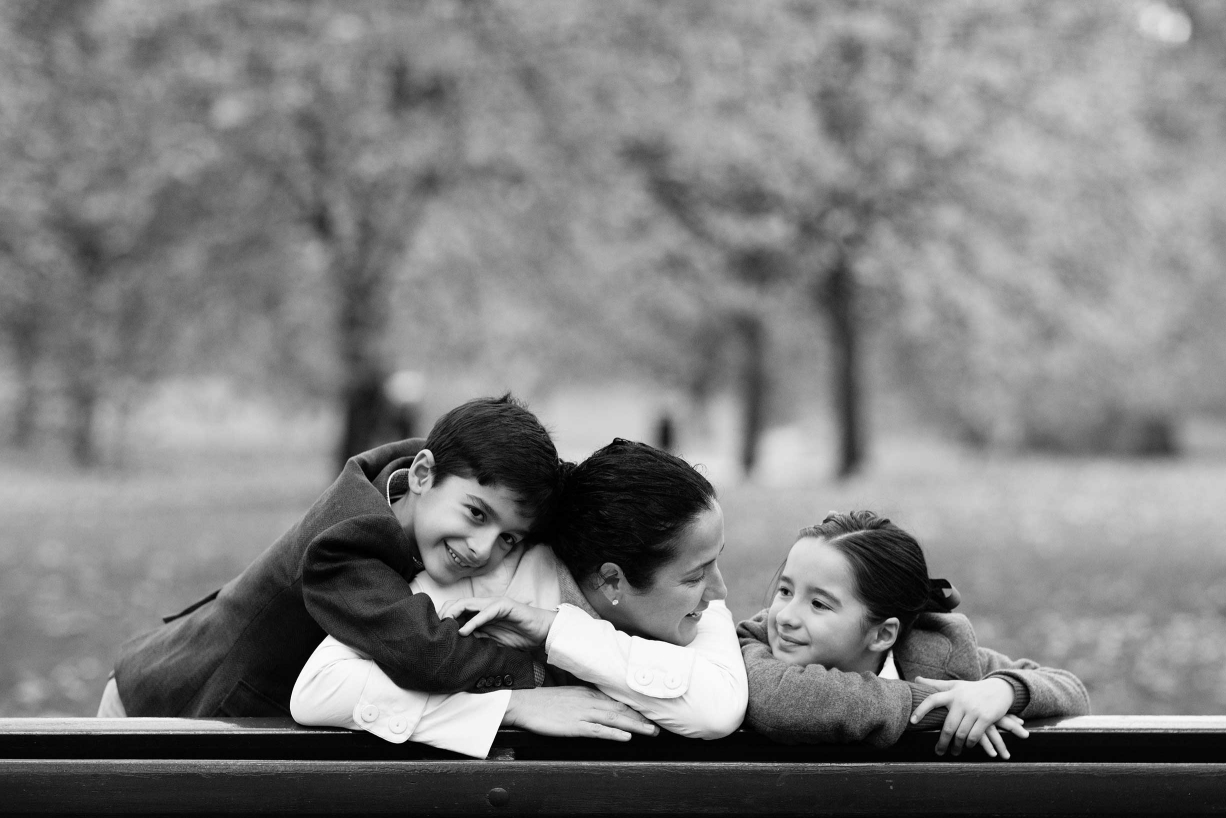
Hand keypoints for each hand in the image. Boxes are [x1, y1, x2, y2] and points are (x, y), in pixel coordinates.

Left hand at [438, 597, 556, 649]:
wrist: (541, 634)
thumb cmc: (518, 637)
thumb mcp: (491, 641)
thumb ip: (476, 639)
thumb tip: (457, 644)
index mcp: (481, 612)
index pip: (457, 609)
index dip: (445, 617)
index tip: (434, 630)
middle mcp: (485, 605)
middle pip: (458, 603)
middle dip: (445, 612)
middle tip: (436, 627)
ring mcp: (494, 604)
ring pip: (468, 603)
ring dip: (454, 613)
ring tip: (446, 625)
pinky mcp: (505, 606)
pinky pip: (485, 612)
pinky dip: (473, 621)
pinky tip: (464, 631)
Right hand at [503, 687, 659, 741]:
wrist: (523, 704)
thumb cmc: (543, 702)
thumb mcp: (569, 696)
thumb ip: (585, 700)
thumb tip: (600, 707)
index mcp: (588, 693)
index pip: (617, 700)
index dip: (636, 708)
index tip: (650, 714)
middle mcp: (589, 700)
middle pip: (621, 709)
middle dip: (642, 718)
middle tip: (660, 726)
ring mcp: (582, 712)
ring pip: (614, 718)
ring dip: (635, 725)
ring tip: (651, 731)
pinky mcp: (574, 725)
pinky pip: (597, 730)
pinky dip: (613, 733)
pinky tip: (626, 736)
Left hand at [912, 677, 1018, 757]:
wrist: (1000, 689)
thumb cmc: (972, 689)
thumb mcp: (955, 685)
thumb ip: (935, 684)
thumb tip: (916, 679)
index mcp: (951, 693)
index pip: (932, 700)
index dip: (921, 710)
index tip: (912, 721)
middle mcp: (961, 701)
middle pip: (948, 726)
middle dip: (942, 742)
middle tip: (938, 752)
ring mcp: (974, 710)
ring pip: (961, 734)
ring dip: (957, 746)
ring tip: (954, 752)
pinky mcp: (986, 718)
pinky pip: (974, 735)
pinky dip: (970, 743)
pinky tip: (967, 746)